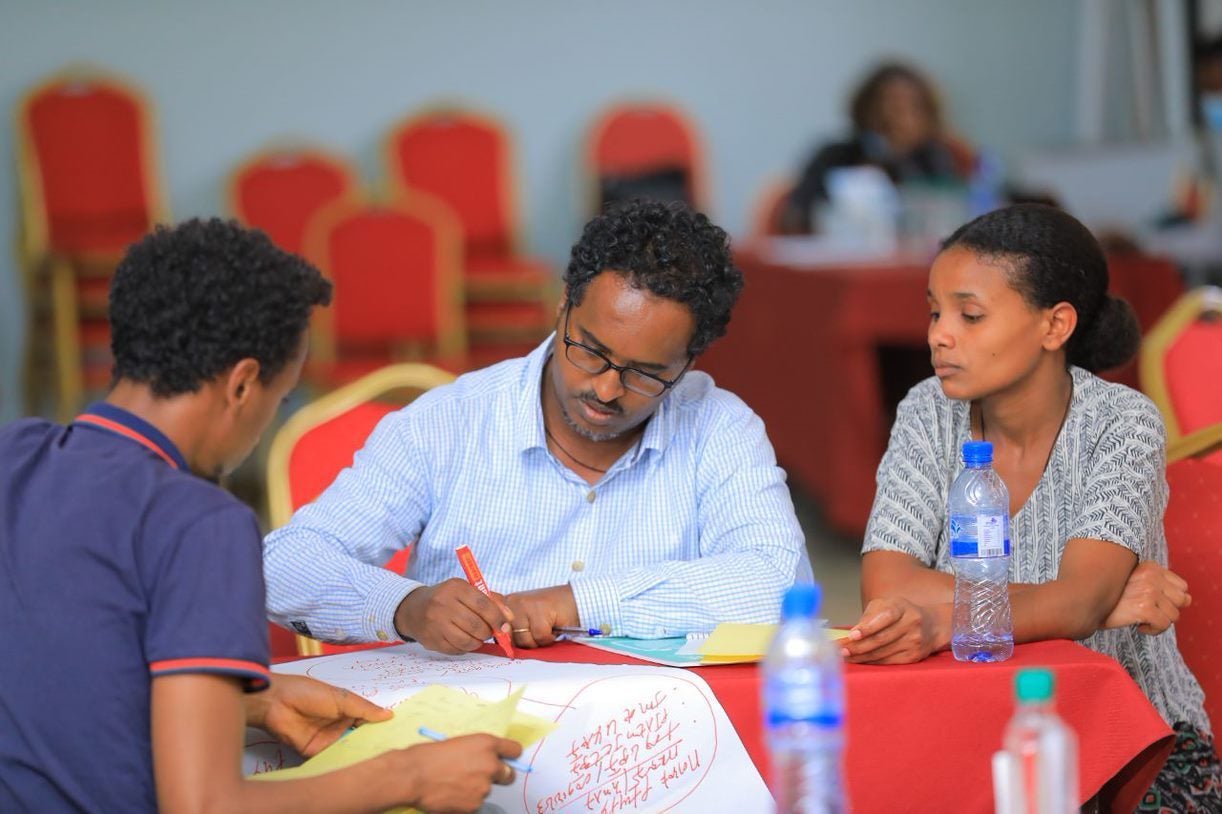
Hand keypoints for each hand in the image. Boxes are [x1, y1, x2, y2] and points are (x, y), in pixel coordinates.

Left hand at [245, 674, 390, 756]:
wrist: (276, 703)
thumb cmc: (310, 693)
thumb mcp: (341, 698)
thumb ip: (364, 709)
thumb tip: (390, 715)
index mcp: (347, 711)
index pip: (368, 722)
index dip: (380, 729)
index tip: (398, 738)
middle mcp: (339, 726)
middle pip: (359, 738)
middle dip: (371, 745)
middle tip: (391, 755)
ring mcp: (328, 741)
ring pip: (347, 750)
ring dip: (358, 755)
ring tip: (378, 763)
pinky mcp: (315, 753)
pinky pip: (331, 759)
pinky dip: (341, 763)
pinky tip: (355, 769)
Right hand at [393, 734, 522, 812]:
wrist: (413, 775)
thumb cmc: (429, 756)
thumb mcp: (459, 743)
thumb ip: (479, 750)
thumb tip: (488, 759)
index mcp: (487, 744)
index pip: (514, 750)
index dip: (510, 755)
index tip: (508, 759)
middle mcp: (490, 765)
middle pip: (509, 774)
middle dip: (498, 775)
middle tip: (479, 776)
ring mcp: (484, 787)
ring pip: (487, 790)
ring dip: (476, 788)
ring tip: (454, 783)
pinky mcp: (475, 805)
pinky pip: (475, 803)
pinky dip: (466, 801)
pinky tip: (451, 794)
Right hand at [394, 578, 512, 654]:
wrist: (413, 609)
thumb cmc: (448, 598)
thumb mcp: (467, 590)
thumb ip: (491, 600)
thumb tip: (509, 618)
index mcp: (455, 588)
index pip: (483, 604)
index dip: (498, 617)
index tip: (505, 626)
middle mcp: (443, 604)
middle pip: (477, 625)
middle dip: (488, 632)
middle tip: (489, 631)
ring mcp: (435, 624)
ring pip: (468, 640)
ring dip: (478, 641)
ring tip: (477, 636)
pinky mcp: (432, 640)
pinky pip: (457, 649)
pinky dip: (466, 647)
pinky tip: (463, 639)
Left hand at [505, 585, 578, 648]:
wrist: (574, 601)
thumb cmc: (550, 613)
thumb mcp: (526, 620)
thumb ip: (511, 629)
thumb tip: (501, 642)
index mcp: (505, 603)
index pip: (496, 630)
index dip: (508, 639)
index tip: (523, 634)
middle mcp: (512, 601)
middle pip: (511, 639)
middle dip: (527, 641)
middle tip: (538, 629)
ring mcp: (524, 604)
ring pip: (524, 639)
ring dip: (538, 640)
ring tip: (546, 626)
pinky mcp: (539, 609)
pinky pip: (540, 636)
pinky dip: (549, 637)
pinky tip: (553, 626)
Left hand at [841, 596, 944, 664]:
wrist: (931, 625)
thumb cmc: (901, 613)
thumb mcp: (886, 605)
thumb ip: (869, 616)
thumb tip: (852, 633)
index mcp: (902, 607)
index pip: (885, 616)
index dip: (868, 627)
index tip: (852, 635)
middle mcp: (911, 624)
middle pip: (881, 639)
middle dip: (857, 646)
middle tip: (840, 649)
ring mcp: (914, 641)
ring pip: (883, 652)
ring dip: (861, 656)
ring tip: (845, 656)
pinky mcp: (914, 656)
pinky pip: (888, 661)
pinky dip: (872, 662)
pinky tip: (860, 660)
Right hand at [1103, 561, 1190, 634]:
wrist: (1084, 603)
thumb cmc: (1109, 595)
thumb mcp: (1135, 581)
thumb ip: (1160, 585)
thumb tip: (1189, 599)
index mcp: (1150, 567)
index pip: (1182, 586)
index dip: (1170, 598)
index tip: (1153, 602)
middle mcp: (1151, 576)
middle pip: (1182, 600)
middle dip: (1167, 609)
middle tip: (1149, 612)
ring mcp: (1148, 591)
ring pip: (1174, 615)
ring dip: (1159, 621)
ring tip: (1142, 619)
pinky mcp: (1144, 608)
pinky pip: (1163, 625)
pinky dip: (1152, 630)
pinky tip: (1138, 626)